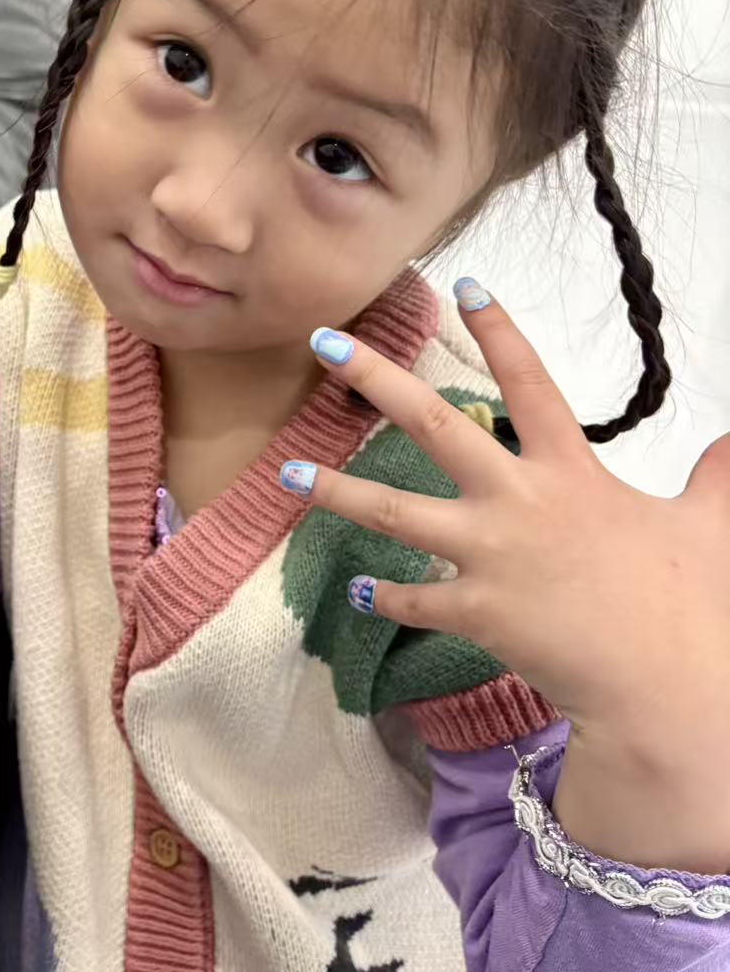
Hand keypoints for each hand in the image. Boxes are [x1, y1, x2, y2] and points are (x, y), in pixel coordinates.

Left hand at [293, 285, 729, 748]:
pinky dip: (384, 595)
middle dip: (375, 379)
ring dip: (336, 492)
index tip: (467, 285)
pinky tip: (356, 587)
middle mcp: (520, 502)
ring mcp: (490, 556)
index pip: (532, 384)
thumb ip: (717, 480)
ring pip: (395, 513)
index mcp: (572, 472)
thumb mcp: (708, 529)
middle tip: (325, 342)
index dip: (501, 331)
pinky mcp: (475, 612)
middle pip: (434, 426)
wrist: (664, 686)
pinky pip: (414, 600)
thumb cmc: (687, 606)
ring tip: (284, 474)